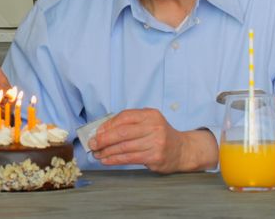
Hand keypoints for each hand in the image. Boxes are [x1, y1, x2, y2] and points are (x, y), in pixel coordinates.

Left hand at [89, 109, 204, 173]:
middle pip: (122, 133)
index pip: (124, 117)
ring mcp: (155, 143)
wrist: (182, 150)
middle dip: (103, 139)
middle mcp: (154, 127)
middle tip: (92, 144)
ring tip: (97, 154)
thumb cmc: (159, 135)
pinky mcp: (155, 157)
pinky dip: (114, 159)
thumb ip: (128, 123)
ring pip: (124, 147)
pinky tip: (106, 160)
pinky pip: (129, 159)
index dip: (107, 125)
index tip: (96, 132)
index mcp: (150, 115)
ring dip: (107, 152)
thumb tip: (102, 130)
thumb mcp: (148, 122)